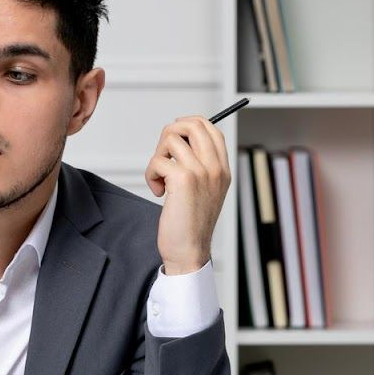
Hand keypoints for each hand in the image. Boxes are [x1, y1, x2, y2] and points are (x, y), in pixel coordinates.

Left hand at [145, 115, 230, 274]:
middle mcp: (215, 167)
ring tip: (161, 179)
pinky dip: (151, 175)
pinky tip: (159, 192)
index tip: (175, 136)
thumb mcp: (205, 190)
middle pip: (192, 124)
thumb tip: (179, 138)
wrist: (189, 251)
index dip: (189, 124)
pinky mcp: (183, 180)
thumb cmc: (191, 222)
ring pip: (171, 139)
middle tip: (164, 156)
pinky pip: (158, 161)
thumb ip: (200, 165)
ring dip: (157, 158)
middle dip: (170, 133)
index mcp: (223, 168)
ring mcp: (201, 172)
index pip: (211, 128)